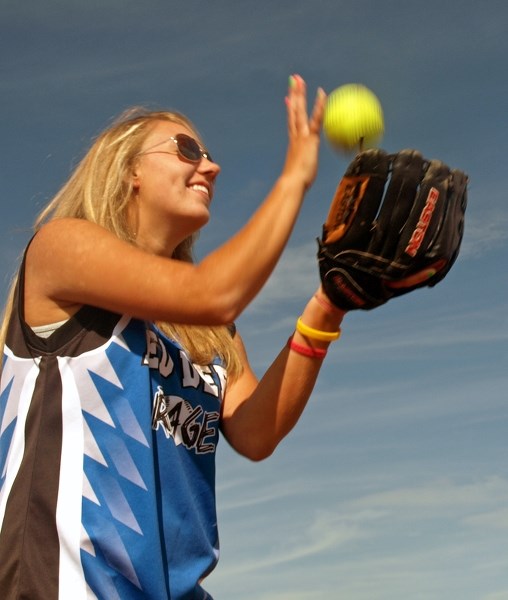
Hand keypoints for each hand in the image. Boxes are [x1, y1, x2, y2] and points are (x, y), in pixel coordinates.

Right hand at [282, 74, 325, 189]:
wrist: (293, 182)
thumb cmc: (297, 183)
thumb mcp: (300, 175)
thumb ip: (302, 172)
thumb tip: (301, 179)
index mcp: (293, 143)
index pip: (291, 122)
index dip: (290, 109)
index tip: (288, 99)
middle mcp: (295, 136)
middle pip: (293, 111)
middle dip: (293, 95)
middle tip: (293, 81)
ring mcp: (301, 136)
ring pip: (299, 110)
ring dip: (300, 94)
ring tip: (298, 79)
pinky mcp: (309, 138)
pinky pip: (316, 118)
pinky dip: (319, 105)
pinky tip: (321, 93)